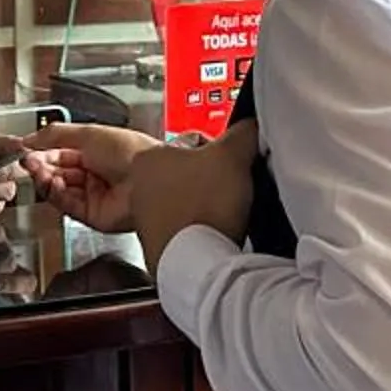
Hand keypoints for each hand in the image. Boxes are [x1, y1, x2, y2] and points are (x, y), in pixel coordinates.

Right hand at [23, 121, 160, 233]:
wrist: (147, 180)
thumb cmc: (129, 152)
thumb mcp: (87, 132)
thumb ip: (55, 134)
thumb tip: (31, 137)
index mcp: (99, 150)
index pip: (63, 151)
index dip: (44, 150)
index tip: (27, 149)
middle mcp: (96, 173)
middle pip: (60, 170)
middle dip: (42, 164)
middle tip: (28, 160)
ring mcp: (94, 195)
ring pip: (60, 188)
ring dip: (45, 178)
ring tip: (35, 169)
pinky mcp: (92, 215)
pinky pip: (66, 204)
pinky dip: (55, 193)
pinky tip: (48, 183)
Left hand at [127, 123, 258, 268]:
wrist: (201, 263)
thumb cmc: (205, 208)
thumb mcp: (232, 155)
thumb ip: (243, 133)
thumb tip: (252, 127)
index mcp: (147, 160)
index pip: (189, 143)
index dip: (218, 152)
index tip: (230, 164)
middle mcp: (139, 191)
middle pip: (187, 174)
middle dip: (211, 180)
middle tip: (229, 188)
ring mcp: (146, 223)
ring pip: (187, 204)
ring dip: (206, 207)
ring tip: (225, 213)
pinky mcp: (159, 250)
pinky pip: (187, 233)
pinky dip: (202, 232)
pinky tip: (216, 233)